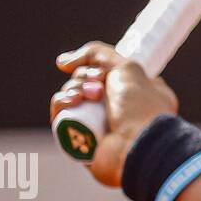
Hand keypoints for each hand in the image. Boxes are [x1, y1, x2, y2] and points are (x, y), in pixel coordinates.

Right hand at [51, 42, 179, 187]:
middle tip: (97, 85)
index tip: (101, 70)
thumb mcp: (127, 67)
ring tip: (83, 96)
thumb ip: (98, 54)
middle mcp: (117, 109)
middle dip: (85, 78)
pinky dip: (61, 104)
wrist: (138, 146)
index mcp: (134, 93)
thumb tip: (62, 62)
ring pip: (72, 98)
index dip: (97, 67)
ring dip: (73, 90)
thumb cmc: (140, 107)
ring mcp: (98, 126)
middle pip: (85, 83)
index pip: (104, 73)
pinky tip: (71, 102)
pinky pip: (61, 117)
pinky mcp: (79, 141)